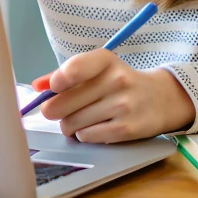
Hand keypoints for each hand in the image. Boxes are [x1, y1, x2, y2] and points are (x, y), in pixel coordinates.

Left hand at [30, 51, 195, 142]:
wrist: (160, 99)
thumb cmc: (119, 82)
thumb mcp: (97, 69)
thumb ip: (65, 75)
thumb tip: (37, 86)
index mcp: (106, 60)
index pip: (75, 68)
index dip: (56, 81)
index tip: (54, 88)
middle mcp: (116, 80)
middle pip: (64, 103)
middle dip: (55, 110)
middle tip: (59, 110)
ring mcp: (123, 106)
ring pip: (72, 123)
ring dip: (69, 125)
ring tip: (79, 119)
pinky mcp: (126, 129)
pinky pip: (86, 136)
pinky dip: (83, 135)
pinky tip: (93, 127)